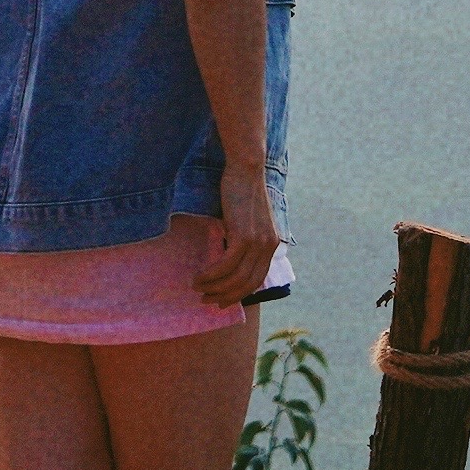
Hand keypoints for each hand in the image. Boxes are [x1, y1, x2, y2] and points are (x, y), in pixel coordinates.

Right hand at [193, 164, 278, 305]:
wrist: (246, 168)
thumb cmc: (242, 190)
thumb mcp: (247, 219)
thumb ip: (243, 238)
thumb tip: (226, 256)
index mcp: (271, 245)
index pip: (256, 280)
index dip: (238, 294)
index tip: (221, 301)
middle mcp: (268, 247)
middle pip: (247, 284)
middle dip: (225, 296)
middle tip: (206, 300)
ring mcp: (257, 242)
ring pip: (235, 278)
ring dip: (214, 287)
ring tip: (197, 288)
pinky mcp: (243, 236)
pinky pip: (226, 265)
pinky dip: (211, 274)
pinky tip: (199, 276)